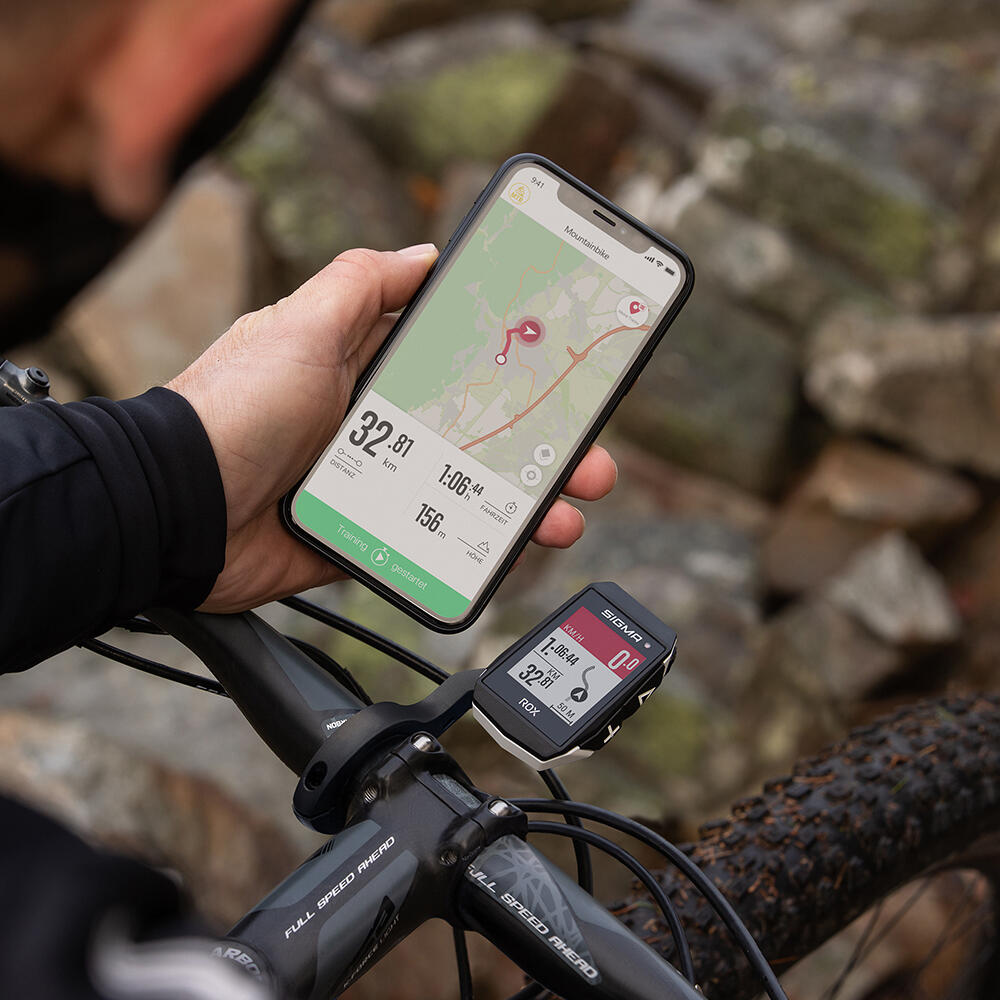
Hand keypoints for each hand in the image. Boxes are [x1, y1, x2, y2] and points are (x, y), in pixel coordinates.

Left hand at [168, 245, 617, 612]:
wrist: (174, 511)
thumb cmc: (231, 410)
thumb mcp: (299, 325)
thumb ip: (362, 286)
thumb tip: (424, 254)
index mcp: (363, 365)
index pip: (456, 358)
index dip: (511, 362)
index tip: (562, 368)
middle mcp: (372, 421)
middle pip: (475, 428)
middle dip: (537, 440)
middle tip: (587, 454)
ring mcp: (369, 480)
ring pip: (463, 488)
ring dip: (520, 500)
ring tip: (564, 513)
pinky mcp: (360, 532)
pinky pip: (428, 539)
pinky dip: (471, 546)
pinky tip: (511, 548)